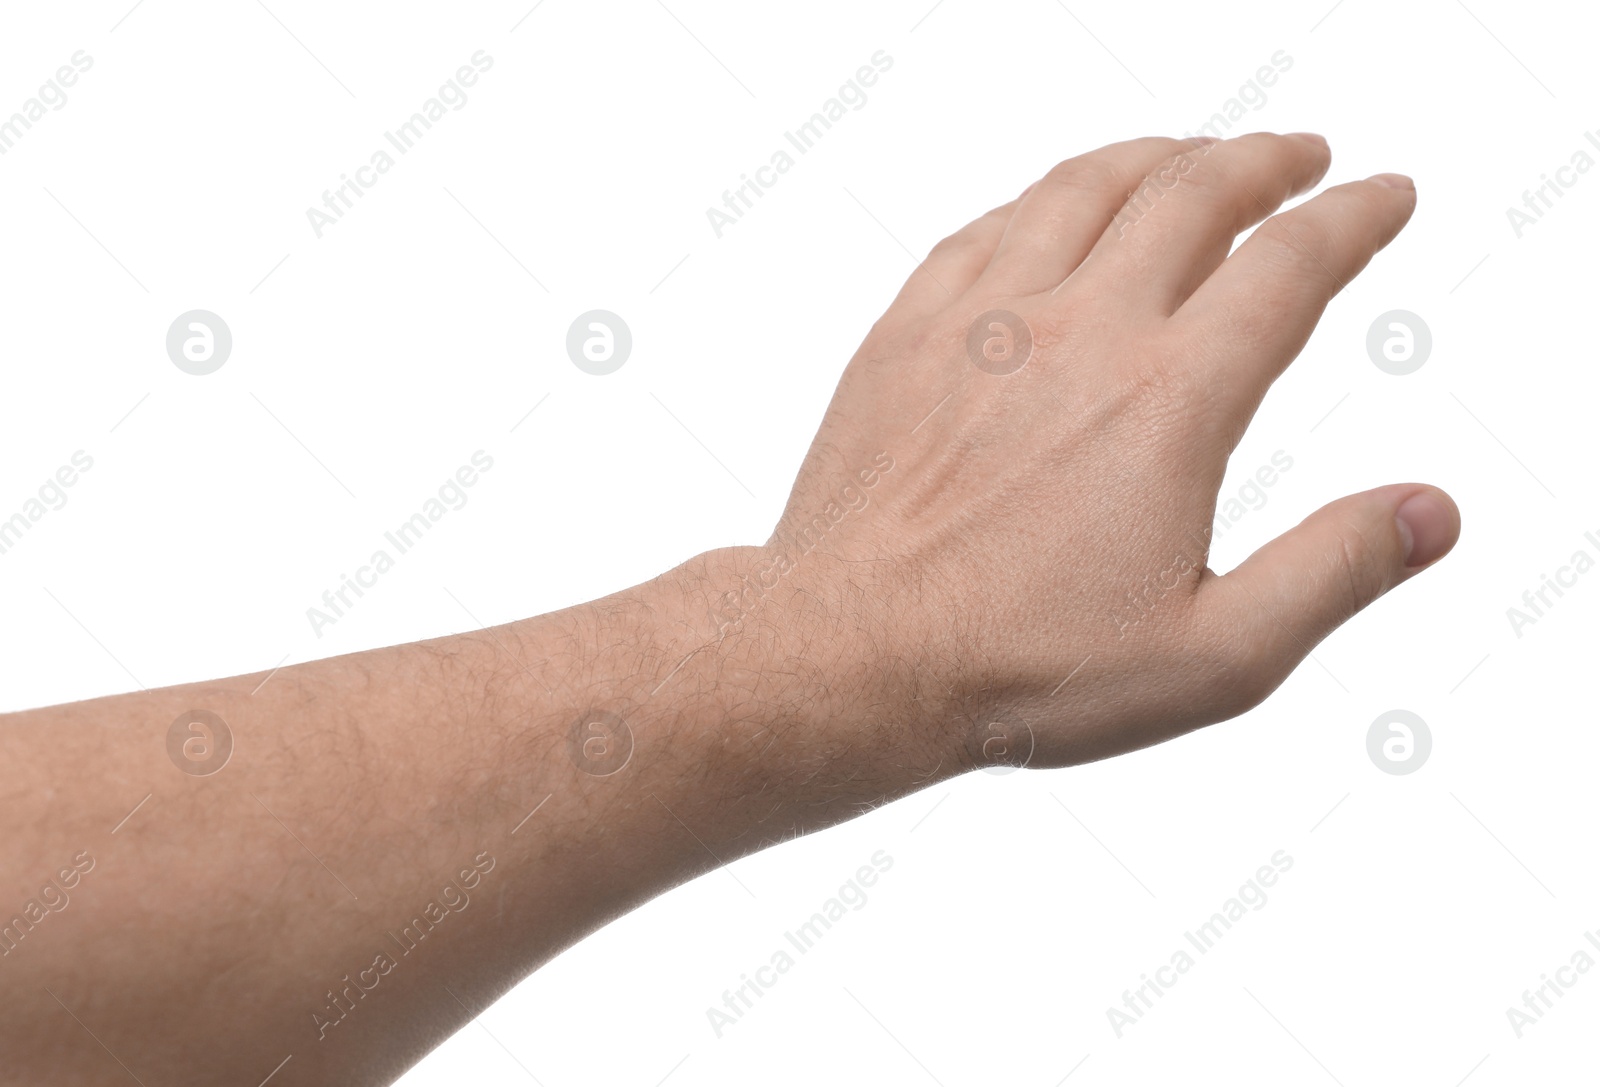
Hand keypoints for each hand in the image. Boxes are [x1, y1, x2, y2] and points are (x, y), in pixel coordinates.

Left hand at [763, 132, 1458, 768]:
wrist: (853, 654)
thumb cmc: (1021, 666)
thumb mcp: (1212, 655)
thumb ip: (1333, 572)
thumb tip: (1431, 512)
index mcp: (1169, 400)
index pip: (1290, 265)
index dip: (1353, 218)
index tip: (1383, 197)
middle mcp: (1079, 332)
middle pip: (1193, 195)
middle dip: (1265, 161)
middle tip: (1300, 157)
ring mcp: (982, 322)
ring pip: (1084, 189)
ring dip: (1158, 158)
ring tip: (1195, 157)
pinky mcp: (907, 334)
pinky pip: (985, 228)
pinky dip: (1042, 200)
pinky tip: (1054, 210)